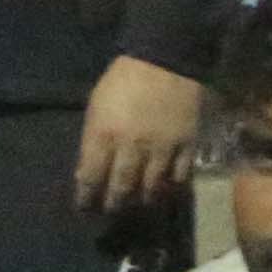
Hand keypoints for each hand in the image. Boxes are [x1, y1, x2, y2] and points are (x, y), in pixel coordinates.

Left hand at [73, 54, 204, 220]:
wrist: (165, 59)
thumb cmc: (123, 80)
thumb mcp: (96, 106)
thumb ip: (92, 140)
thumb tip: (86, 172)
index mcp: (103, 134)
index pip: (91, 176)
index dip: (86, 197)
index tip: (84, 208)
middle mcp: (131, 146)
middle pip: (121, 187)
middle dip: (114, 204)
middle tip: (111, 212)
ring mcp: (161, 147)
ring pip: (151, 186)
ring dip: (142, 200)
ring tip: (138, 205)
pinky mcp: (186, 144)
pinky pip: (179, 175)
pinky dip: (171, 186)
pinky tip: (166, 190)